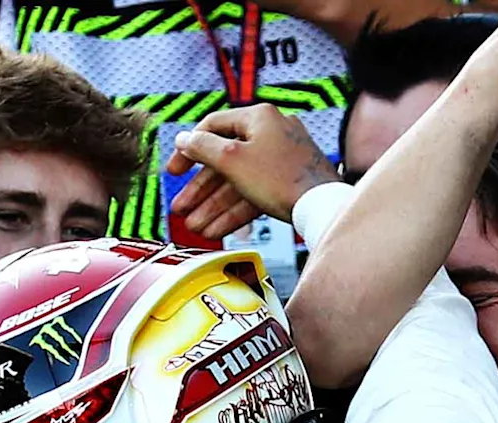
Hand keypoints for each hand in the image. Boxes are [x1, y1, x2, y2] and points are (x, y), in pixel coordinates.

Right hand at [166, 106, 338, 241]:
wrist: (321, 205)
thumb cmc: (282, 178)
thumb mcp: (232, 160)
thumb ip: (202, 148)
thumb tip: (183, 138)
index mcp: (258, 118)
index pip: (213, 127)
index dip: (189, 149)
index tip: (175, 170)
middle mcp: (271, 133)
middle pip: (225, 160)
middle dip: (200, 190)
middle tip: (181, 206)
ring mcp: (282, 158)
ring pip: (238, 181)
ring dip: (214, 206)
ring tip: (195, 226)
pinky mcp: (289, 181)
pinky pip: (254, 193)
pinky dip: (235, 210)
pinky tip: (216, 229)